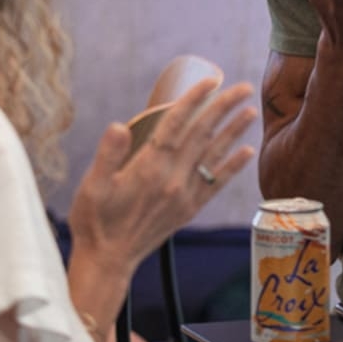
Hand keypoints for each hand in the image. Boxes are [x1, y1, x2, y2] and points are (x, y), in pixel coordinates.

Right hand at [68, 76, 258, 278]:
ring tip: (250, 111)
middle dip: (223, 108)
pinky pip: (216, 184)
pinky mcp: (189, 209)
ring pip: (214, 156)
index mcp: (148, 168)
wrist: (108, 260)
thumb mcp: (92, 186)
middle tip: (243, 87)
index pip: (177, 124)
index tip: (211, 81)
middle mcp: (172, 179)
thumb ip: (108, 155)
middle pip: (202, 134)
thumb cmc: (95, 220)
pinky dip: (233, 166)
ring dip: (234, 132)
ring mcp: (184, 195)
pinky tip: (247, 152)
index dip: (195, 100)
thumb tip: (118, 126)